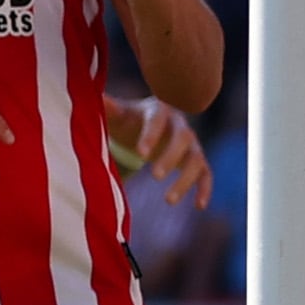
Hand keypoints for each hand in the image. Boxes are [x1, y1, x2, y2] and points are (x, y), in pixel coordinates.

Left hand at [108, 94, 211, 208]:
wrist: (147, 124)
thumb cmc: (130, 120)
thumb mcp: (119, 114)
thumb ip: (110, 109)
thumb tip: (99, 98)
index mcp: (159, 110)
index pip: (157, 120)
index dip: (151, 135)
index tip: (139, 153)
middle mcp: (180, 125)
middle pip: (183, 138)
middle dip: (170, 157)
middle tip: (155, 175)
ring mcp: (191, 143)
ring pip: (196, 159)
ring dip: (185, 179)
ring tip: (168, 200)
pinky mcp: (196, 160)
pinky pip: (206, 174)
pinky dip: (204, 188)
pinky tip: (199, 206)